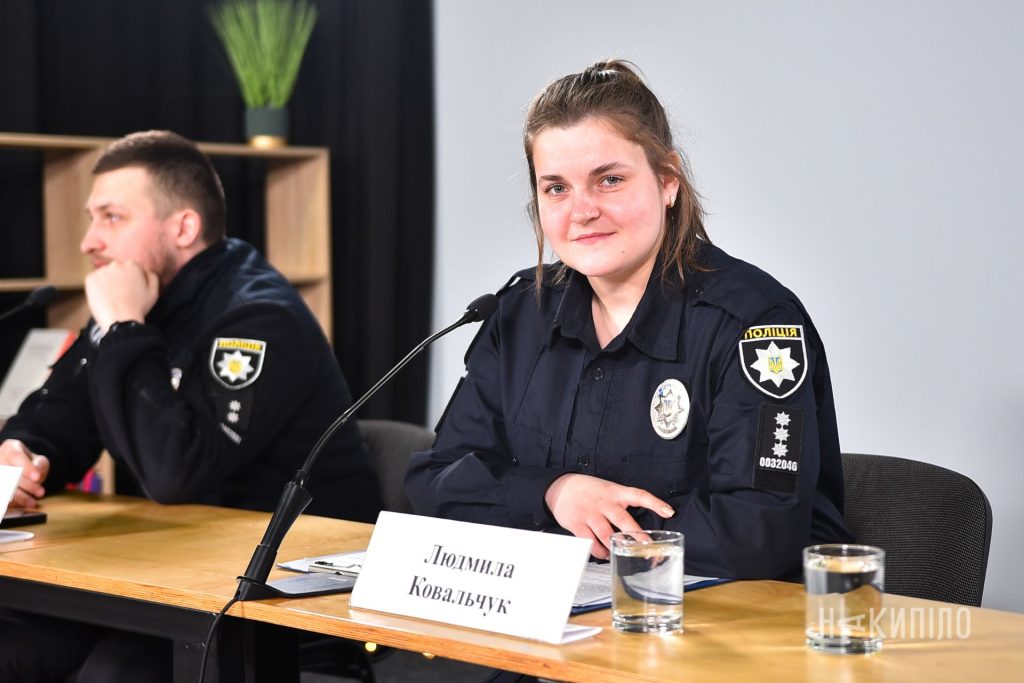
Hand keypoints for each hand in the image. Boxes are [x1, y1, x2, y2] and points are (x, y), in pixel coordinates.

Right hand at [0, 439, 49, 507]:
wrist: (19, 469)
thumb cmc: (30, 463)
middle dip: (27, 485)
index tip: (37, 477)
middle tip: (41, 492)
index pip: (16, 456)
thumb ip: (39, 465)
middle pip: (10, 473)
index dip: (26, 467)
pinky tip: (23, 504)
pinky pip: (2, 496)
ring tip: (33, 502)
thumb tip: (36, 474)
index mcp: (10, 448)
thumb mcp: (39, 460)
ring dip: (19, 496)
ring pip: (4, 486)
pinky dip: (13, 501)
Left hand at [85, 260, 158, 332]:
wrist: (120, 319)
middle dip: (117, 279)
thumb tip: (146, 271)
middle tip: (120, 294)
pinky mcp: (91, 279)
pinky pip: (93, 280)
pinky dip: (96, 288)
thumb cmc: (139, 307)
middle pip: (116, 270)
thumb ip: (152, 277)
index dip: (130, 280)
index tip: (130, 290)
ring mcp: (102, 271)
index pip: (130, 268)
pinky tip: (103, 298)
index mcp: (133, 266)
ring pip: (104, 275)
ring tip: (112, 298)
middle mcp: (117, 264)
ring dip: (106, 282)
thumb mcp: (154, 292)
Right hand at [544, 473, 673, 558]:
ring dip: (617, 547)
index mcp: (615, 492)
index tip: (669, 512)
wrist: (559, 487)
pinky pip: (591, 542)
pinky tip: (603, 553)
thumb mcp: (607, 489)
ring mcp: (590, 513)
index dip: (655, 503)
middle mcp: (604, 502)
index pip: (639, 495)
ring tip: (623, 553)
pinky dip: (599, 551)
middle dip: (638, 536)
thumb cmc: (588, 490)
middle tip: (648, 547)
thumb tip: (637, 526)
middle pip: (624, 521)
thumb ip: (621, 503)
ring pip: (607, 535)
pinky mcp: (577, 523)